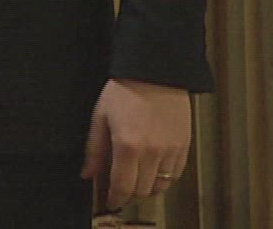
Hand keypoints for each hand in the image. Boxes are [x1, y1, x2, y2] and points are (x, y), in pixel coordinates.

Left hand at [81, 78, 191, 209]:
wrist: (155, 72)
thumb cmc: (124, 91)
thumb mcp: (101, 117)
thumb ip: (94, 149)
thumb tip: (88, 173)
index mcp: (127, 146)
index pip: (123, 186)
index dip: (116, 198)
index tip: (111, 201)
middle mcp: (152, 152)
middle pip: (142, 190)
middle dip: (129, 193)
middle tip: (121, 187)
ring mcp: (171, 150)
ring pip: (161, 185)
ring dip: (147, 187)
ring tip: (137, 179)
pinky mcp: (184, 146)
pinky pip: (176, 174)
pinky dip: (165, 178)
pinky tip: (154, 171)